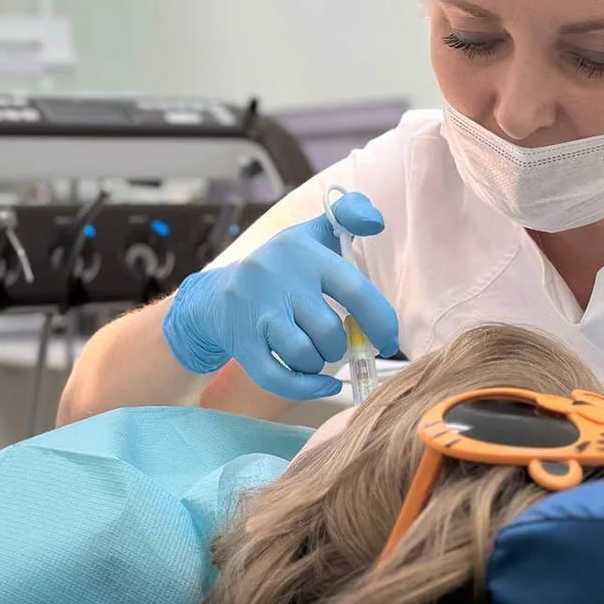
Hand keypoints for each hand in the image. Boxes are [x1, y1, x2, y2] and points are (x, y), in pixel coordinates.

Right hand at [162, 191, 398, 399]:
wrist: (215, 296)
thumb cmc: (280, 267)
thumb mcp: (310, 233)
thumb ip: (348, 215)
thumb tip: (376, 221)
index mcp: (304, 251)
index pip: (355, 290)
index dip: (380, 322)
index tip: (389, 341)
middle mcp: (279, 279)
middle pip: (328, 331)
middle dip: (339, 346)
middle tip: (334, 343)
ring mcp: (257, 312)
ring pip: (304, 354)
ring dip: (318, 363)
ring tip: (314, 352)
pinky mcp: (241, 343)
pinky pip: (279, 378)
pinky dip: (307, 387)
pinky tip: (323, 384)